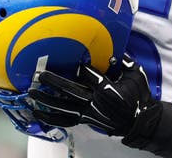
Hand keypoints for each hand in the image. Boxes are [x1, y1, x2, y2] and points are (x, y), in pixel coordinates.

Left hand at [28, 55, 156, 135]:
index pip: (91, 76)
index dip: (82, 68)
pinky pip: (65, 120)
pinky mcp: (86, 120)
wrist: (139, 121)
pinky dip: (50, 117)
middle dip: (55, 82)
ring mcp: (90, 113)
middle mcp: (96, 103)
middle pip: (72, 91)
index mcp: (109, 91)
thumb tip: (113, 50)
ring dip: (46, 100)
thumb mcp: (136, 75)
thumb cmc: (138, 97)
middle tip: (40, 76)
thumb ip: (124, 61)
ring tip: (32, 93)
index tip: (75, 61)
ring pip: (64, 107)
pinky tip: (38, 112)